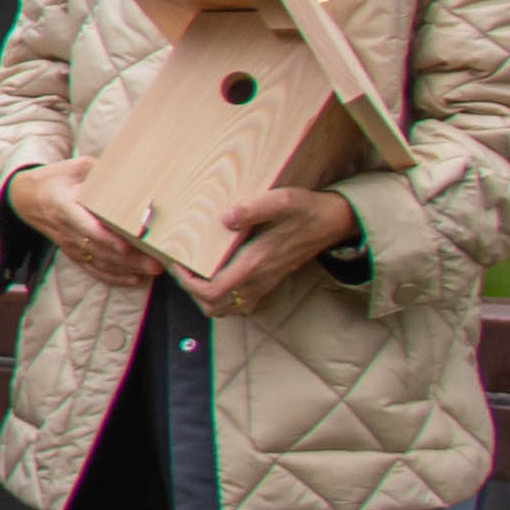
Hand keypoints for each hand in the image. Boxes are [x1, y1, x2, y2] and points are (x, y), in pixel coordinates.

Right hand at [11, 158, 152, 287]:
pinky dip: (114, 277)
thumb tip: (134, 175)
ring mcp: (69, 244)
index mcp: (63, 206)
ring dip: (127, 269)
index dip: (105, 237)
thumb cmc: (55, 179)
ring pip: (99, 262)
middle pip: (98, 249)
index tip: (125, 245)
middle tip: (155, 261)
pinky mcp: (73, 253)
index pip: (84, 225)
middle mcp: (65, 229)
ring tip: (153, 269)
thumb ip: (102, 172)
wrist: (25, 198)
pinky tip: (134, 279)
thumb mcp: (76, 168)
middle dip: (128, 259)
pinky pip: (93, 270)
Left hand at [189, 183, 358, 316]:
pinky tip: (215, 276)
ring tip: (194, 273)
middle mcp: (257, 280)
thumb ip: (254, 209)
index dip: (188, 283)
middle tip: (181, 268)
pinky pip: (238, 303)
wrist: (332, 222)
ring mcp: (263, 284)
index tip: (177, 263)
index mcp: (255, 264)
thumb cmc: (306, 210)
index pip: (213, 291)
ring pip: (225, 308)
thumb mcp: (282, 201)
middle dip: (191, 292)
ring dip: (204, 297)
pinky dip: (220, 297)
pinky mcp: (267, 282)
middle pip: (213, 307)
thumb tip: (226, 218)